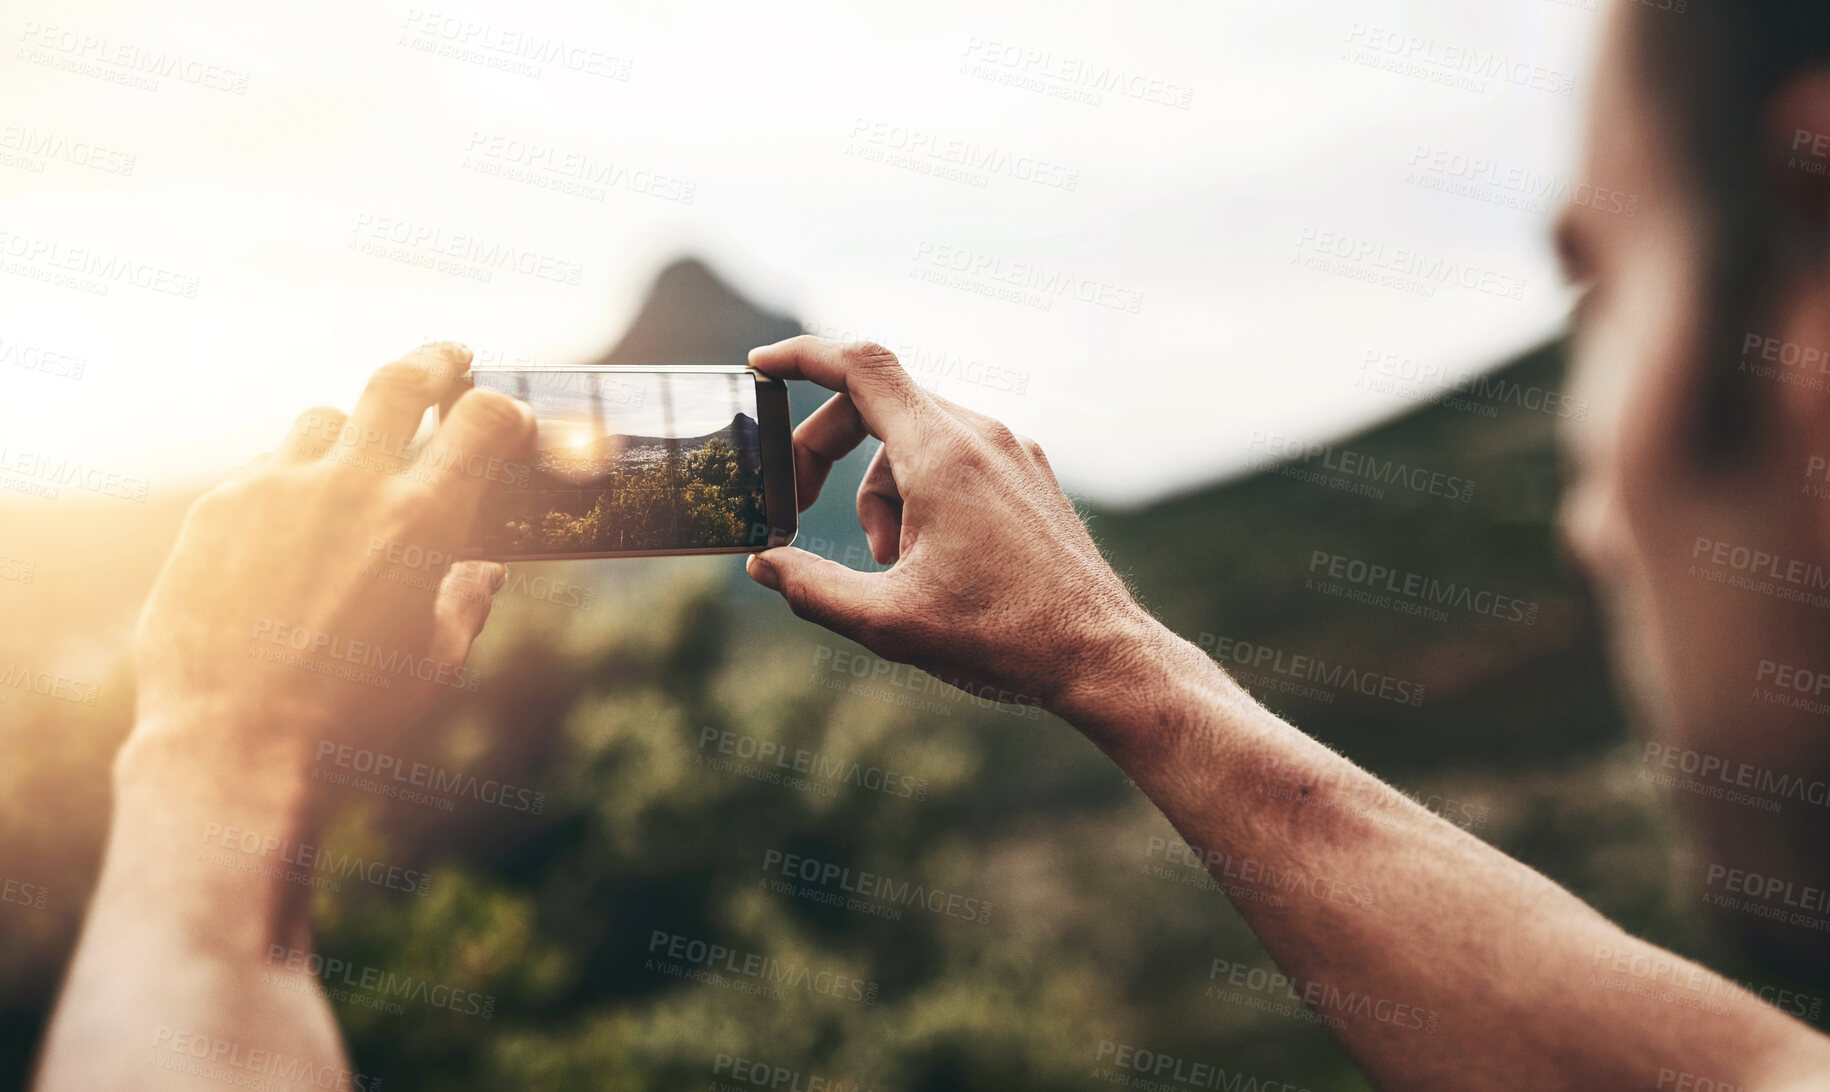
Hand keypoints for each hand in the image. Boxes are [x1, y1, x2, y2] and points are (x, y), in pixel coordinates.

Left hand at [127, 343, 535, 766]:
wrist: (233, 742)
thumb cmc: (354, 715)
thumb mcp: (436, 662)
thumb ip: (467, 601)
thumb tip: (485, 571)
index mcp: (423, 521)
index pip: (482, 420)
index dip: (504, 408)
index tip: (507, 416)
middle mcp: (351, 486)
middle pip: (397, 381)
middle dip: (432, 362)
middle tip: (446, 361)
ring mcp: (276, 489)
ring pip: (322, 419)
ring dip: (350, 432)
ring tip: (356, 463)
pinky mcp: (216, 508)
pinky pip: (263, 469)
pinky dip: (289, 483)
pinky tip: (288, 527)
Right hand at [744, 336, 1158, 716]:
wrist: (1102, 655)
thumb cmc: (1002, 639)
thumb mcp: (888, 624)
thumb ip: (812, 589)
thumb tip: (763, 565)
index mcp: (943, 455)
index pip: (860, 367)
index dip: (801, 356)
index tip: (759, 368)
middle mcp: (981, 435)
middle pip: (877, 403)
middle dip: (827, 450)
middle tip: (801, 508)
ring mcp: (1012, 449)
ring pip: (913, 437)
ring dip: (880, 489)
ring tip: (894, 564)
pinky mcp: (1030, 472)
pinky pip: (954, 455)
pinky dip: (921, 491)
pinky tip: (930, 558)